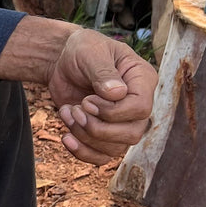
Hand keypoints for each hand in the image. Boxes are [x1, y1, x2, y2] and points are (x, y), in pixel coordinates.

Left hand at [46, 30, 156, 165]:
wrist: (63, 61)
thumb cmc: (82, 50)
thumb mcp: (90, 52)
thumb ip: (102, 71)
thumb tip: (117, 94)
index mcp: (142, 80)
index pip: (141, 108)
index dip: (113, 111)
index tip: (87, 100)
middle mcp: (137, 104)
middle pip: (132, 134)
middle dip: (98, 128)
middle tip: (77, 108)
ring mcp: (123, 122)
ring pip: (116, 148)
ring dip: (85, 135)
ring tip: (68, 112)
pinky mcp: (105, 134)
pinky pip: (101, 157)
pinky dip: (82, 152)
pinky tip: (66, 137)